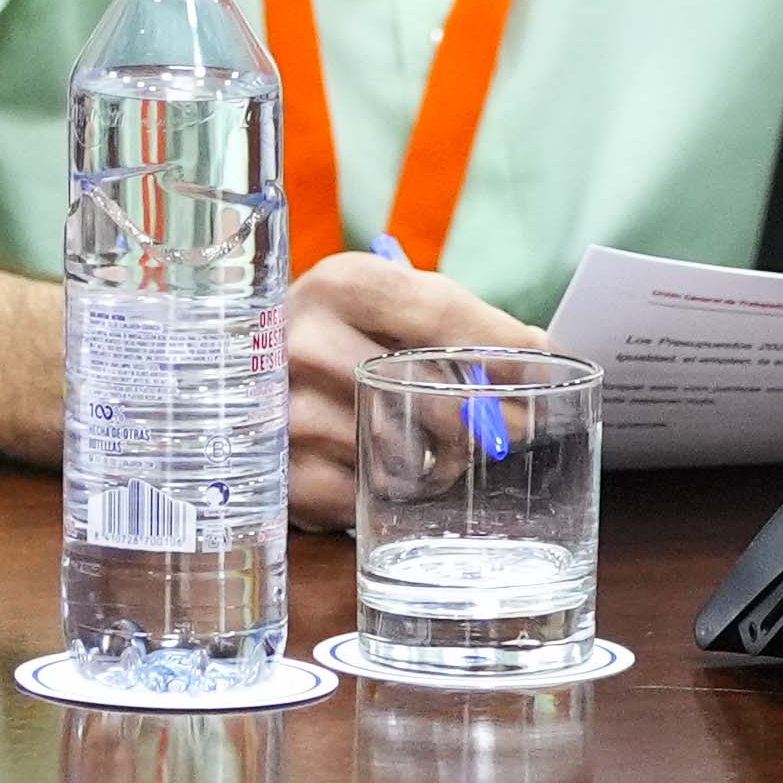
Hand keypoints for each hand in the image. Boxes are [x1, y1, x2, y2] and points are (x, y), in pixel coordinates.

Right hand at [283, 252, 546, 529]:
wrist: (237, 372)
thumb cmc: (338, 336)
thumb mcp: (387, 305)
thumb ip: (459, 323)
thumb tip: (544, 357)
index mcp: (341, 284)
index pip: (446, 317)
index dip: (507, 354)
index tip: (545, 378)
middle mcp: (304, 341)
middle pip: (438, 399)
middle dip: (493, 424)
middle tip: (513, 433)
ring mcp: (287, 412)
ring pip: (411, 458)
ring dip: (443, 466)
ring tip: (440, 452)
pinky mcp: (285, 475)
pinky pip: (373, 498)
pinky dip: (392, 495)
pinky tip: (385, 472)